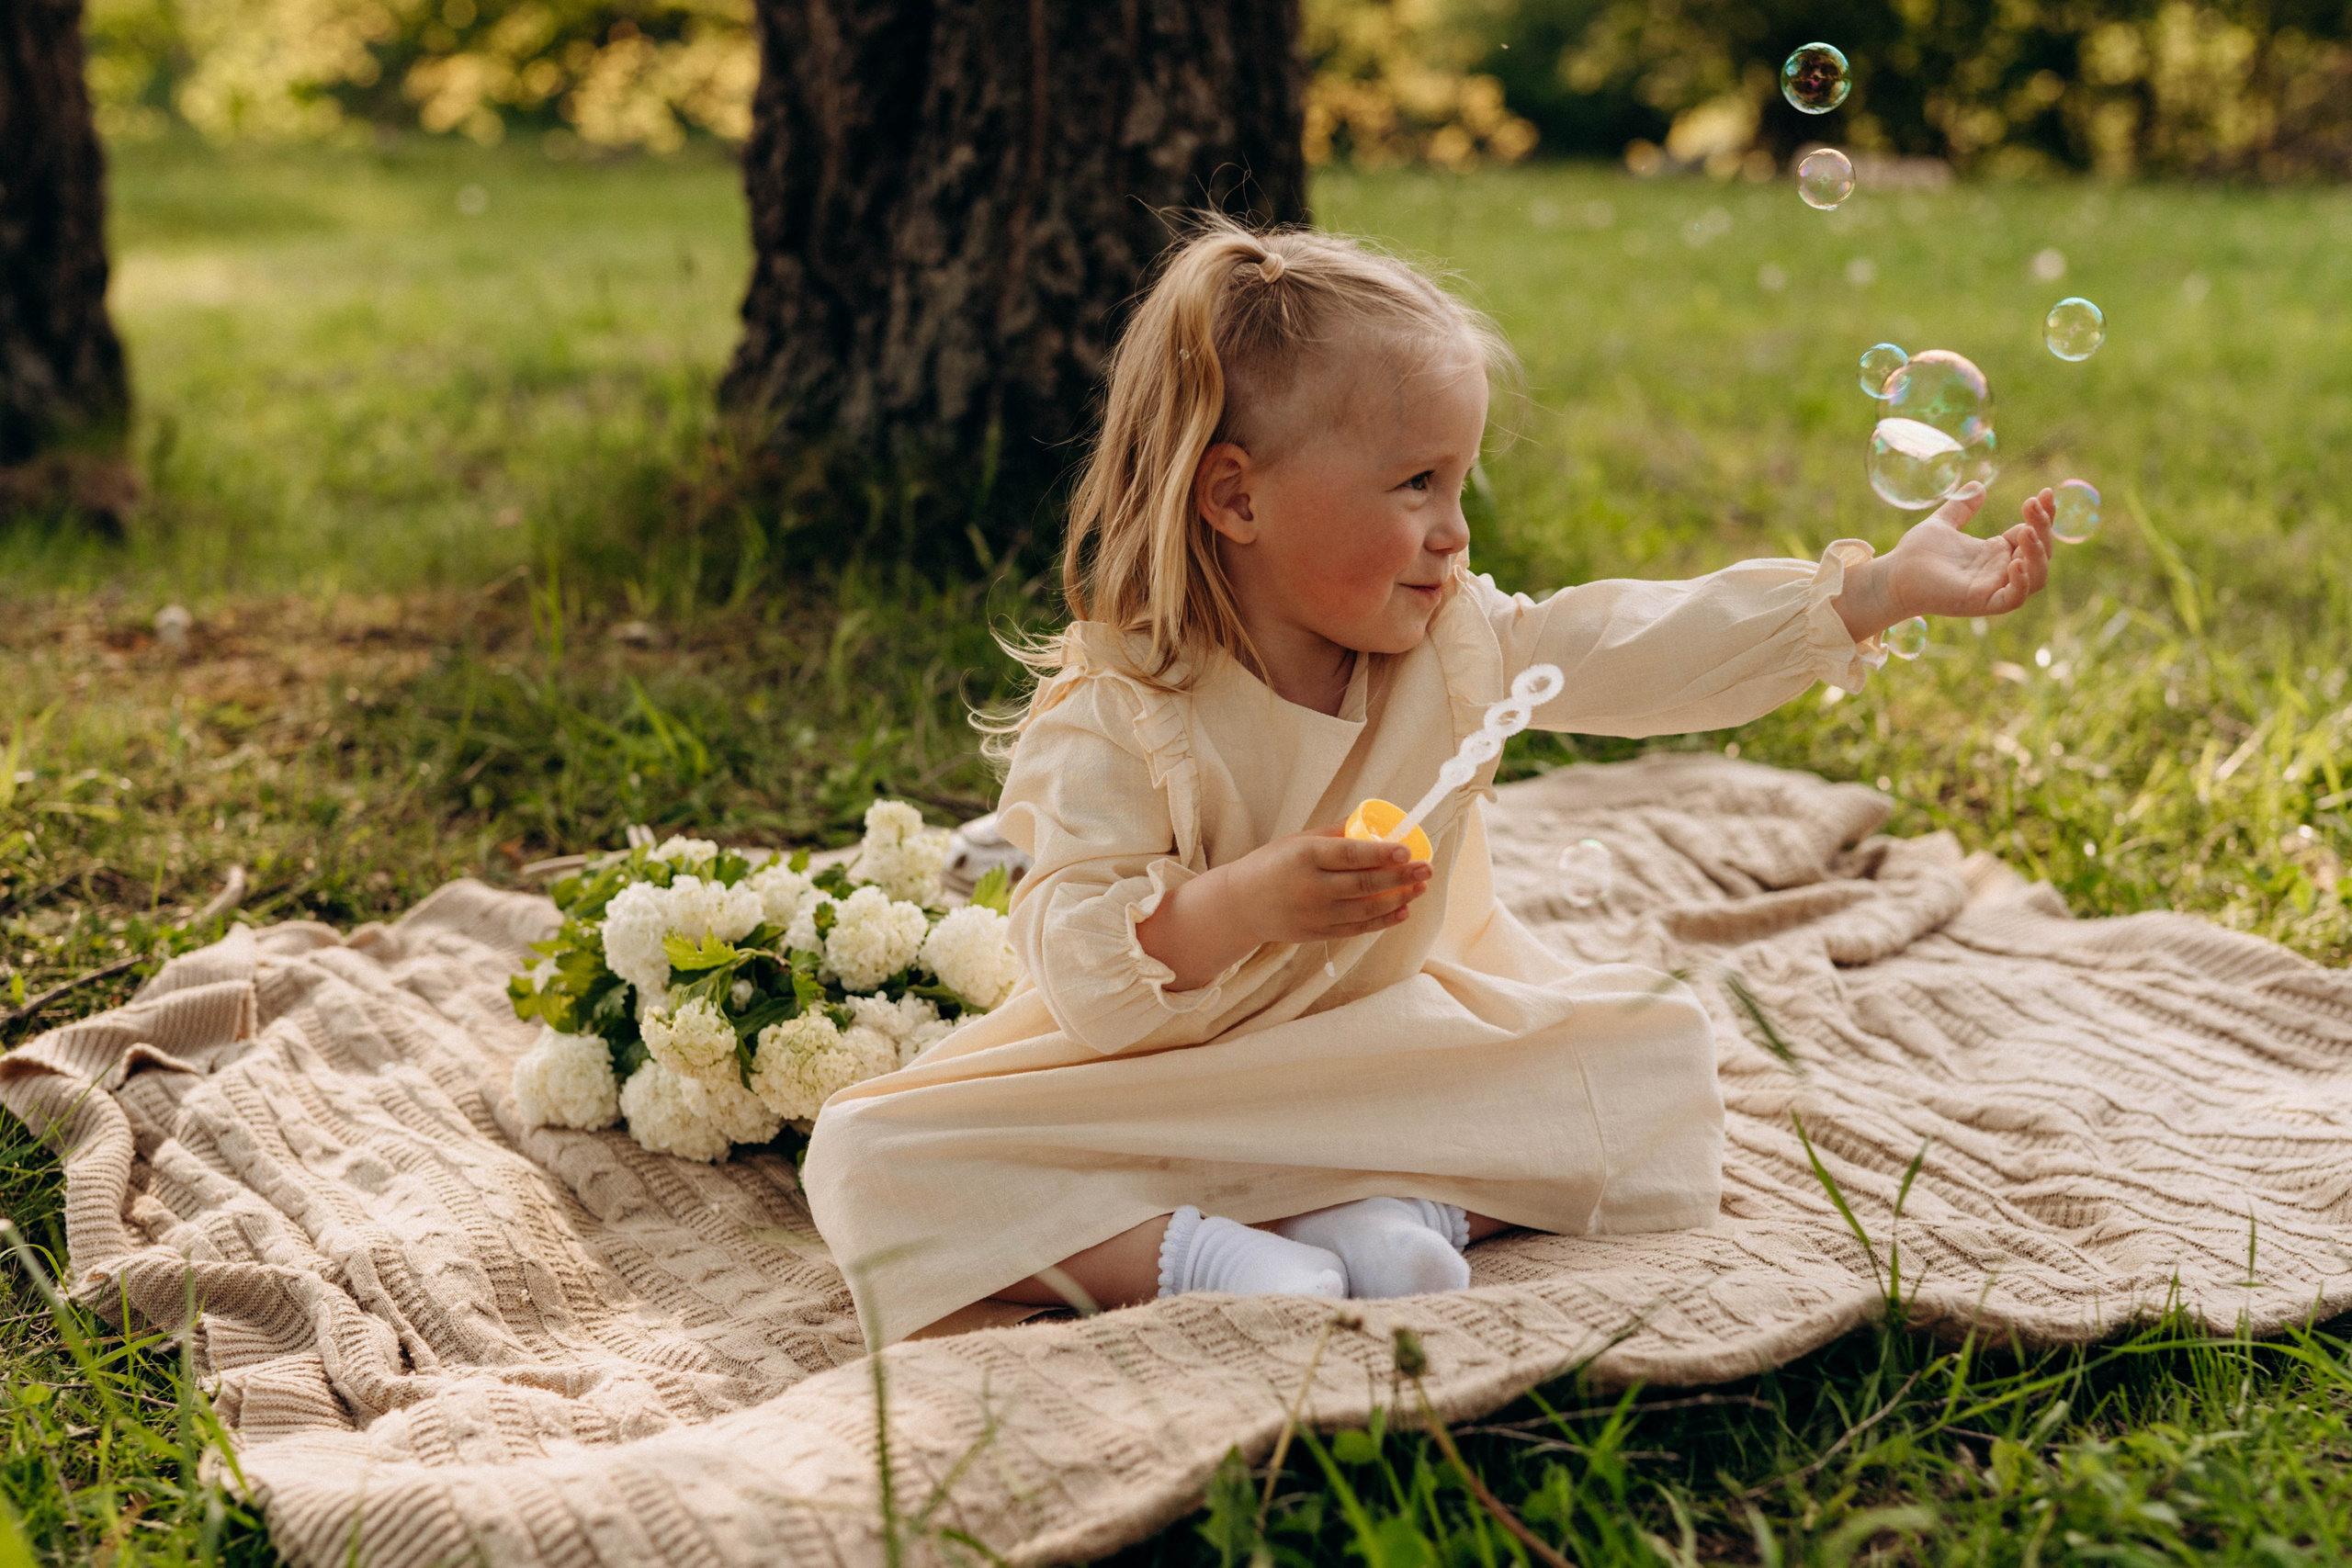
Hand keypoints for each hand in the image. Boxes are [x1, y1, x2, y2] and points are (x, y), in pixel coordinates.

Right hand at [1230, 825, 1432, 942]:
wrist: (1241, 904)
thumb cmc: (1272, 864)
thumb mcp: (1298, 841)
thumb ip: (1335, 834)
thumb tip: (1373, 822)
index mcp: (1304, 857)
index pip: (1349, 855)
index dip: (1381, 853)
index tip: (1407, 849)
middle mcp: (1310, 888)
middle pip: (1364, 884)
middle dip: (1400, 877)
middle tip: (1426, 868)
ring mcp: (1315, 914)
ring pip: (1366, 909)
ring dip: (1398, 899)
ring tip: (1420, 887)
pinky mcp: (1318, 933)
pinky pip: (1357, 928)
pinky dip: (1383, 921)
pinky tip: (1402, 910)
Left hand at [1835, 483, 2055, 639]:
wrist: (1893, 575)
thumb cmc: (1916, 554)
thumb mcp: (1943, 524)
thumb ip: (1962, 507)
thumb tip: (1978, 485)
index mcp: (1996, 552)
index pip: (2034, 533)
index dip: (2044, 515)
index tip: (2046, 492)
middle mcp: (2001, 571)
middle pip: (2041, 553)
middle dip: (2044, 528)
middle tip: (2032, 504)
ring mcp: (1993, 588)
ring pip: (2037, 578)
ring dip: (2039, 554)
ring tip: (2027, 530)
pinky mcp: (1982, 603)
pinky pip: (2014, 599)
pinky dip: (2021, 583)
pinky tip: (2014, 562)